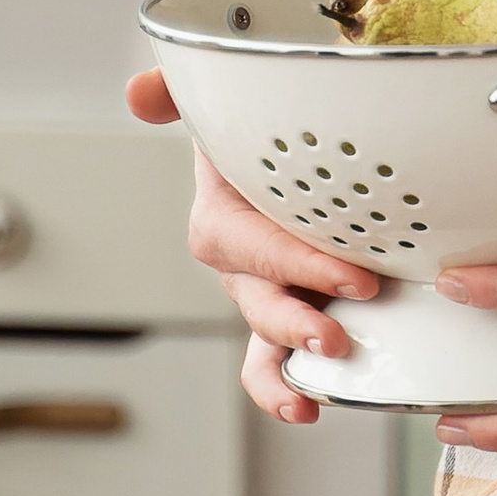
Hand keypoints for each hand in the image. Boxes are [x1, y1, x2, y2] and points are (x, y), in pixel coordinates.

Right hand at [127, 67, 378, 425]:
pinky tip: (313, 407)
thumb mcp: (224, 99)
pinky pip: (272, 361)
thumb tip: (140, 95)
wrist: (297, 151)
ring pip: (262, 338)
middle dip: (293, 320)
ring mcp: (264, 292)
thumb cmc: (260, 132)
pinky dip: (283, 388)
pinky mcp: (289, 313)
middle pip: (255, 299)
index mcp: (225, 212)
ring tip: (321, 385)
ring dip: (286, 365)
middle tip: (338, 332)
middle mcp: (242, 260)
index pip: (246, 243)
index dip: (294, 264)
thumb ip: (183, 89)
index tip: (356, 276)